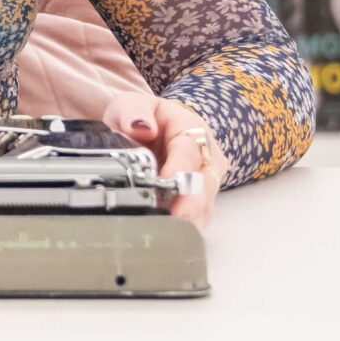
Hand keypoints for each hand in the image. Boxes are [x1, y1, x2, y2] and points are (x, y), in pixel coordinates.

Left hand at [103, 93, 229, 226]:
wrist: (150, 127)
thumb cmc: (143, 116)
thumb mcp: (133, 104)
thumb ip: (134, 112)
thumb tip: (141, 128)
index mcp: (192, 130)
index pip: (189, 151)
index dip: (178, 168)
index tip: (165, 182)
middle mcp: (207, 158)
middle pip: (205, 183)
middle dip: (190, 203)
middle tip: (174, 218)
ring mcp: (206, 181)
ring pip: (205, 204)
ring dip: (190, 219)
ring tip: (170, 232)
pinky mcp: (200, 199)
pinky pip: (199, 216)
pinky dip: (187, 227)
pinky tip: (172, 236)